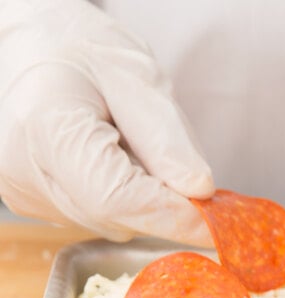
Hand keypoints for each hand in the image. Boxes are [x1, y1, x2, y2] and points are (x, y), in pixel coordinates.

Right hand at [0, 0, 214, 245]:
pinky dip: (124, 198)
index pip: (119, 198)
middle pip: (116, 216)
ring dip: (144, 198)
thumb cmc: (82, 49)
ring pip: (111, 221)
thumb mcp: (136, 76)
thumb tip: (199, 191)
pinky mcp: (35, 201)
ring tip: (135, 148)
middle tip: (190, 177)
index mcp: (48, 127)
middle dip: (165, 205)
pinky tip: (116, 160)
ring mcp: (27, 191)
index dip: (174, 216)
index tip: (218, 223)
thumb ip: (167, 138)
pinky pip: (97, 215)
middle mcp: (26, 170)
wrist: (36, 46)